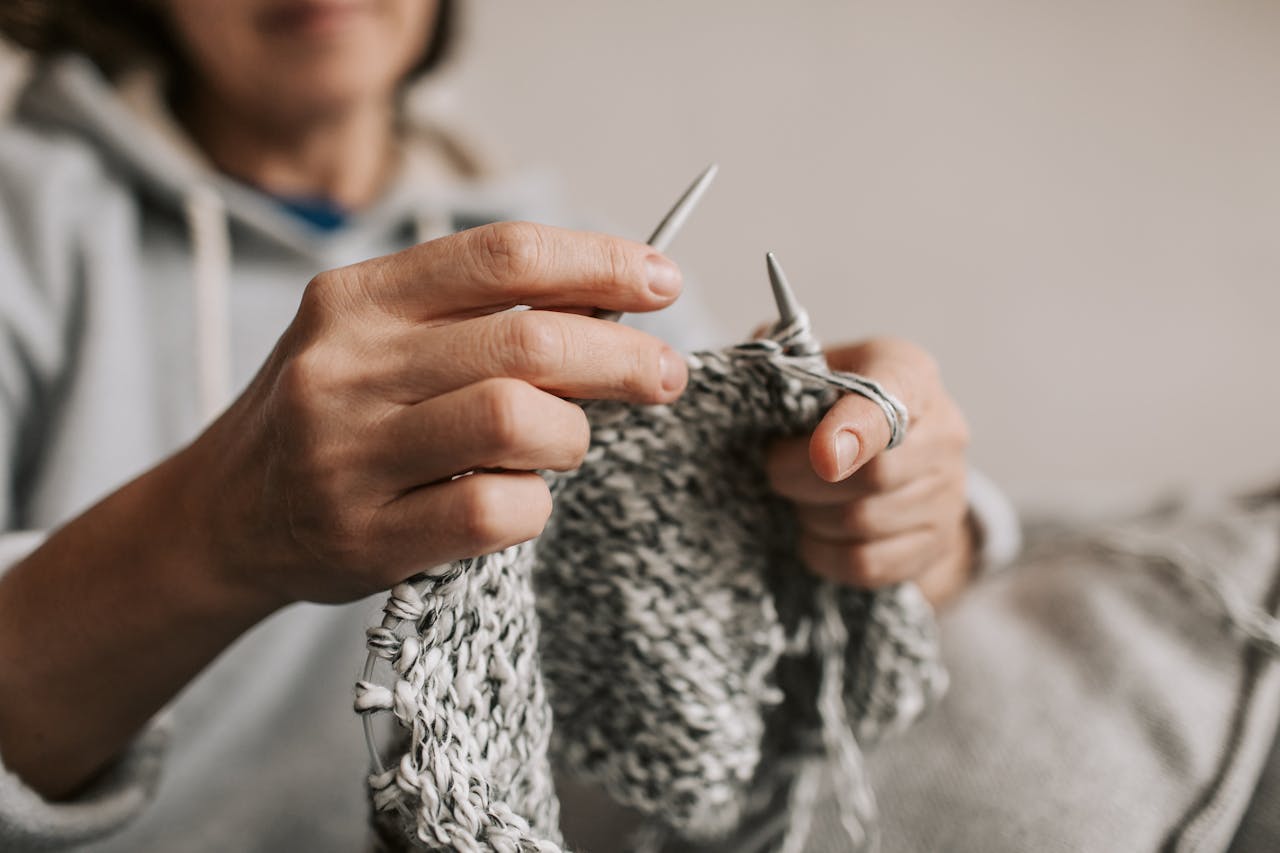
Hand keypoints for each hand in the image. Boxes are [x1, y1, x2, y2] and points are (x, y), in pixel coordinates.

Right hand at [185, 221, 687, 605]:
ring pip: (518, 422)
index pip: (502, 254)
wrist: (224, 515)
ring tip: (566, 443)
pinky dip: (536, 505)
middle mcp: (347, 366)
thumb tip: (615, 297)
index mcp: (358, 298)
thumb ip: (475, 314)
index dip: (599, 262)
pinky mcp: (366, 538)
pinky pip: (496, 511)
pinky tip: (524, 500)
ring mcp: (350, 455)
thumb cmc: (334, 413)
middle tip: (666, 374)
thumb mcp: (378, 337)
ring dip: (573, 435)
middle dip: (624, 356)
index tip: (661, 279)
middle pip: (529, 342)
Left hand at [764, 338, 974, 607]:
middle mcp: (943, 430)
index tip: (822, 457)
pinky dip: (825, 554)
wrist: (908, 465)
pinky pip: (869, 564)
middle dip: (803, 478)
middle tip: (774, 470)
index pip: (891, 404)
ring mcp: (948, 492)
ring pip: (864, 523)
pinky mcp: (937, 543)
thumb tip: (752, 365)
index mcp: (908, 374)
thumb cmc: (845, 407)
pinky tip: (813, 534)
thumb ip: (786, 361)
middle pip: (873, 475)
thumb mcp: (824, 368)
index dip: (855, 432)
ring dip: (811, 516)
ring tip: (798, 498)